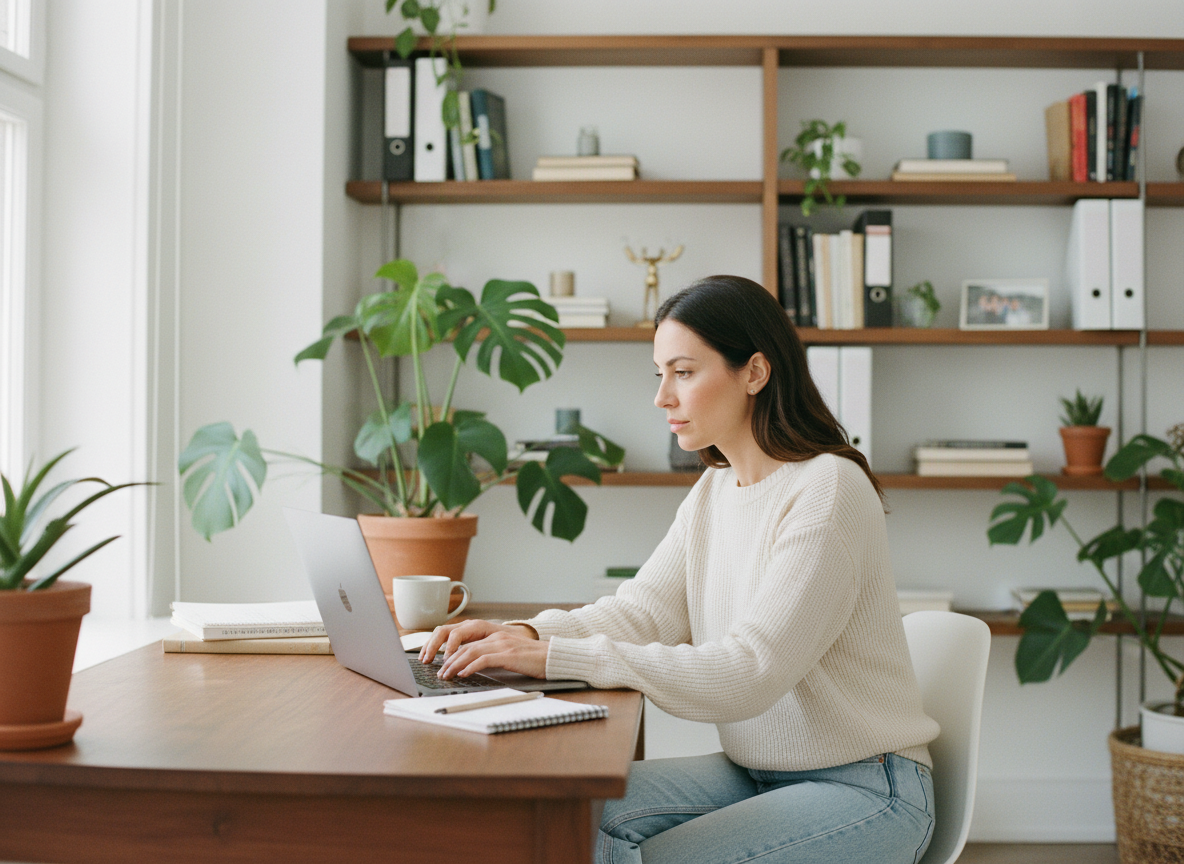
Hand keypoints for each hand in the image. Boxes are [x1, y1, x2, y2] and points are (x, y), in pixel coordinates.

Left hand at [419, 619, 546, 679]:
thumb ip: (493, 657)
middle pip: (465, 646)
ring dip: (455, 665)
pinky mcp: (508, 654)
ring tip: (447, 675)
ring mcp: (502, 645)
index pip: (468, 642)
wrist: (553, 657)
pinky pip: (484, 659)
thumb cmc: (533, 660)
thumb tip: (474, 667)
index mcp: (496, 636)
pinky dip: (470, 667)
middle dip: (449, 660)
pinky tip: (463, 674)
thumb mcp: (510, 655)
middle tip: (440, 673)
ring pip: (471, 652)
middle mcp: (497, 637)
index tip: (443, 665)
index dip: (452, 653)